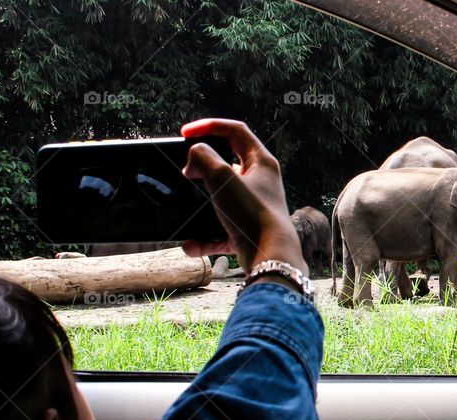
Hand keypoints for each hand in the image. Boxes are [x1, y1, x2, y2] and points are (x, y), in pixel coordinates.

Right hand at [180, 119, 306, 274]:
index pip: (235, 131)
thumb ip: (203, 158)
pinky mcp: (247, 231)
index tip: (185, 132)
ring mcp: (253, 208)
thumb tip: (194, 160)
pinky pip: (220, 232)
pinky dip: (204, 238)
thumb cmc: (252, 214)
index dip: (209, 126)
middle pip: (227, 165)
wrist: (271, 257)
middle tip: (187, 171)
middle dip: (204, 167)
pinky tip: (191, 245)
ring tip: (186, 209)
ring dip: (200, 206)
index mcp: (261, 162)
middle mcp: (260, 183)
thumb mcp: (222, 177)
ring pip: (220, 200)